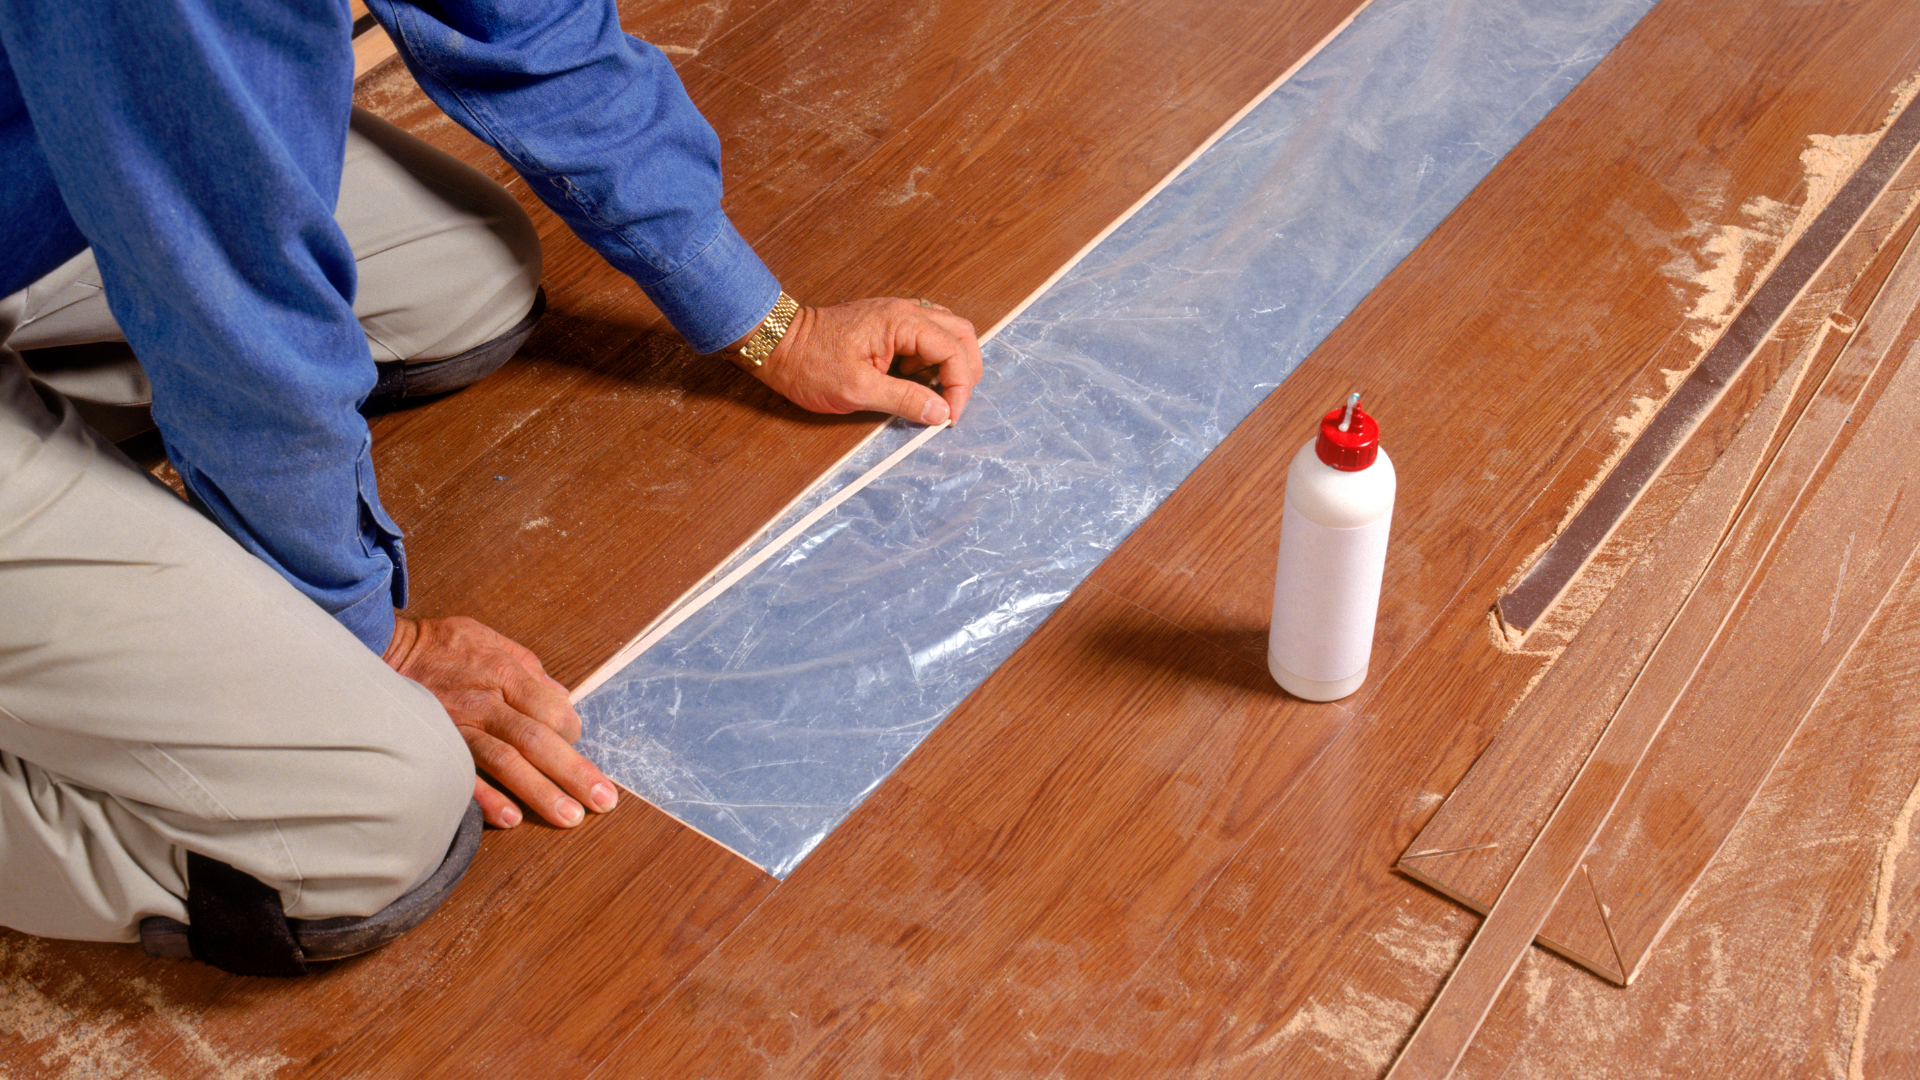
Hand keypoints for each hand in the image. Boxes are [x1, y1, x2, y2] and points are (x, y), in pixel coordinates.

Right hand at [383, 614, 616, 828]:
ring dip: (541, 794)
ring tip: (569, 817)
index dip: (572, 732)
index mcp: (504, 673)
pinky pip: (462, 776)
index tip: (577, 745)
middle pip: (538, 741)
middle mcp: (485, 702)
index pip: (552, 709)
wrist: (382, 651)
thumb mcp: (490, 640)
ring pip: (507, 763)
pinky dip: (486, 799)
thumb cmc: (441, 647)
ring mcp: (458, 727)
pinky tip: (510, 819)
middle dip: (575, 774)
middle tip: (603, 803)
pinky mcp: (435, 745)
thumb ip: (529, 668)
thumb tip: (563, 697)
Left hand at [741, 297, 981, 423]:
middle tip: (954, 404)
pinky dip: (933, 357)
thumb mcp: (858, 390)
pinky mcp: (888, 323)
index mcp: (901, 322)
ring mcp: (897, 315)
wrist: (778, 345)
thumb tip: (941, 411)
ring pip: (947, 331)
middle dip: (966, 371)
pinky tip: (919, 379)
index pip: (954, 350)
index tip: (949, 415)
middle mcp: (905, 311)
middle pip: (961, 333)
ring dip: (952, 362)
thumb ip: (905, 399)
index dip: (960, 386)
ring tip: (938, 393)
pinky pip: (926, 335)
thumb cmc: (810, 364)